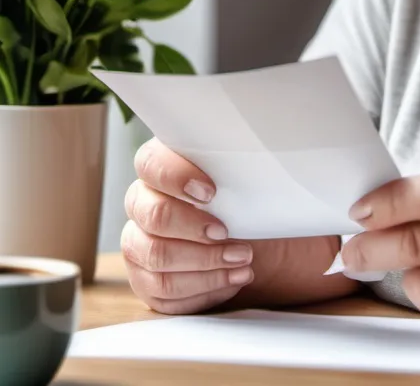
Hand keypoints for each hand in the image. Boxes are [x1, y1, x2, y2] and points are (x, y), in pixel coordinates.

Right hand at [121, 138, 254, 313]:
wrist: (247, 236)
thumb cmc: (239, 196)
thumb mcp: (238, 175)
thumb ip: (232, 164)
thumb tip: (257, 152)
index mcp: (158, 169)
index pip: (151, 164)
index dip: (177, 177)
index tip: (211, 192)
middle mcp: (141, 204)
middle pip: (154, 216)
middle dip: (195, 228)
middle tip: (228, 233)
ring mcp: (138, 244)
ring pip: (158, 257)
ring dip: (205, 262)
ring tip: (243, 260)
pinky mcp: (146, 281)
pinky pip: (165, 291)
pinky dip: (204, 287)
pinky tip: (232, 279)